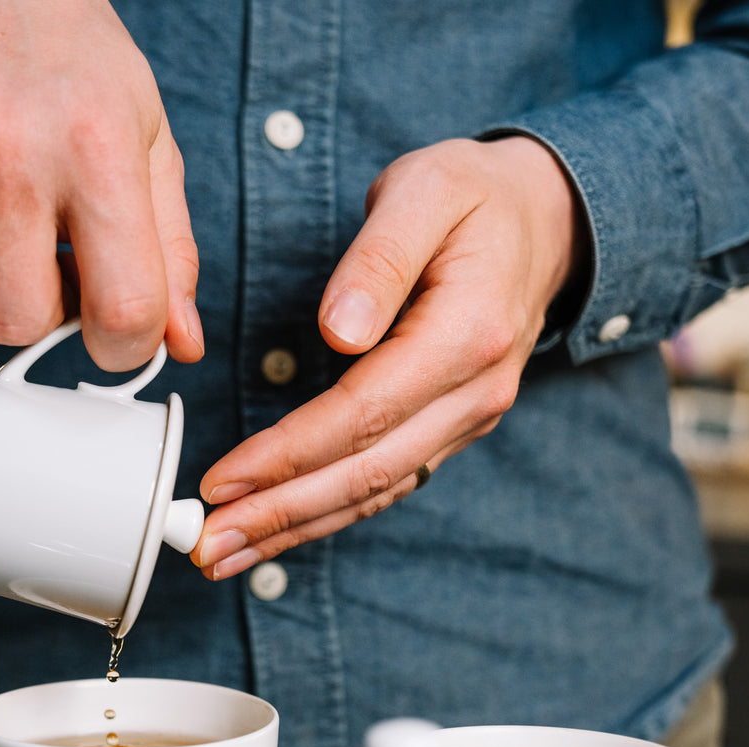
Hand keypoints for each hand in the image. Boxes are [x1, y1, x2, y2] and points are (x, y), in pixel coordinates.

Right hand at [0, 0, 201, 369]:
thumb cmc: (77, 66)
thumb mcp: (152, 146)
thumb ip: (173, 255)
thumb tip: (183, 344)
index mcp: (96, 153)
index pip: (121, 309)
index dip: (127, 347)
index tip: (120, 331)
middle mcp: (6, 154)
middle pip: (16, 322)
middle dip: (45, 320)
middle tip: (56, 273)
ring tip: (10, 241)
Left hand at [192, 136, 585, 578]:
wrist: (540, 223)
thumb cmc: (472, 196)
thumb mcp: (427, 190)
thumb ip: (381, 259)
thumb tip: (338, 332)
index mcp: (465, 335)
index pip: (362, 414)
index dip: (287, 454)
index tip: (222, 480)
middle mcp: (474, 393)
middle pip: (366, 473)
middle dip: (280, 514)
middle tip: (208, 547)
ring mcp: (467, 418)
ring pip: (376, 492)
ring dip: (298, 529)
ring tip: (228, 554)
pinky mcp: (451, 428)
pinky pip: (389, 482)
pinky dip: (331, 512)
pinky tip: (285, 529)